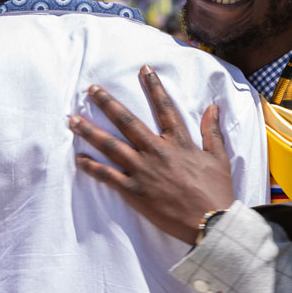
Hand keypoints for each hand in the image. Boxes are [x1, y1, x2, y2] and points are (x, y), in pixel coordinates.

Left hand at [68, 65, 234, 244]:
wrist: (209, 222)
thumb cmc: (216, 191)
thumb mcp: (219, 157)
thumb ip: (212, 131)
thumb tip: (213, 106)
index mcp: (179, 142)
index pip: (164, 108)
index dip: (154, 87)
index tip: (143, 70)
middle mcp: (157, 151)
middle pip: (128, 122)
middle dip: (108, 103)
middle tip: (91, 89)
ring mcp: (143, 171)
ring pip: (111, 146)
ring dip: (90, 131)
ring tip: (72, 120)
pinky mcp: (134, 191)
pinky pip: (108, 176)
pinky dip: (92, 168)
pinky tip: (78, 158)